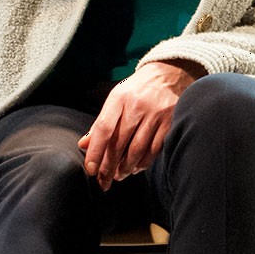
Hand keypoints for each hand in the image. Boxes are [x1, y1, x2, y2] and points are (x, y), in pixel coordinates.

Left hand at [77, 60, 201, 189]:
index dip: (96, 152)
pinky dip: (143, 163)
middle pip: (119, 143)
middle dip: (109, 166)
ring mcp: (155, 114)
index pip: (103, 129)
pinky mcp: (170, 122)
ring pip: (137, 149)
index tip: (91, 170)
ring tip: (119, 175)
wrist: (171, 72)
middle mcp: (137, 105)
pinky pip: (154, 149)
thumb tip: (83, 145)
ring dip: (126, 167)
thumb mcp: (117, 98)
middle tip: (103, 181)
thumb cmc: (138, 89)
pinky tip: (136, 168)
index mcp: (119, 98)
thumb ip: (101, 122)